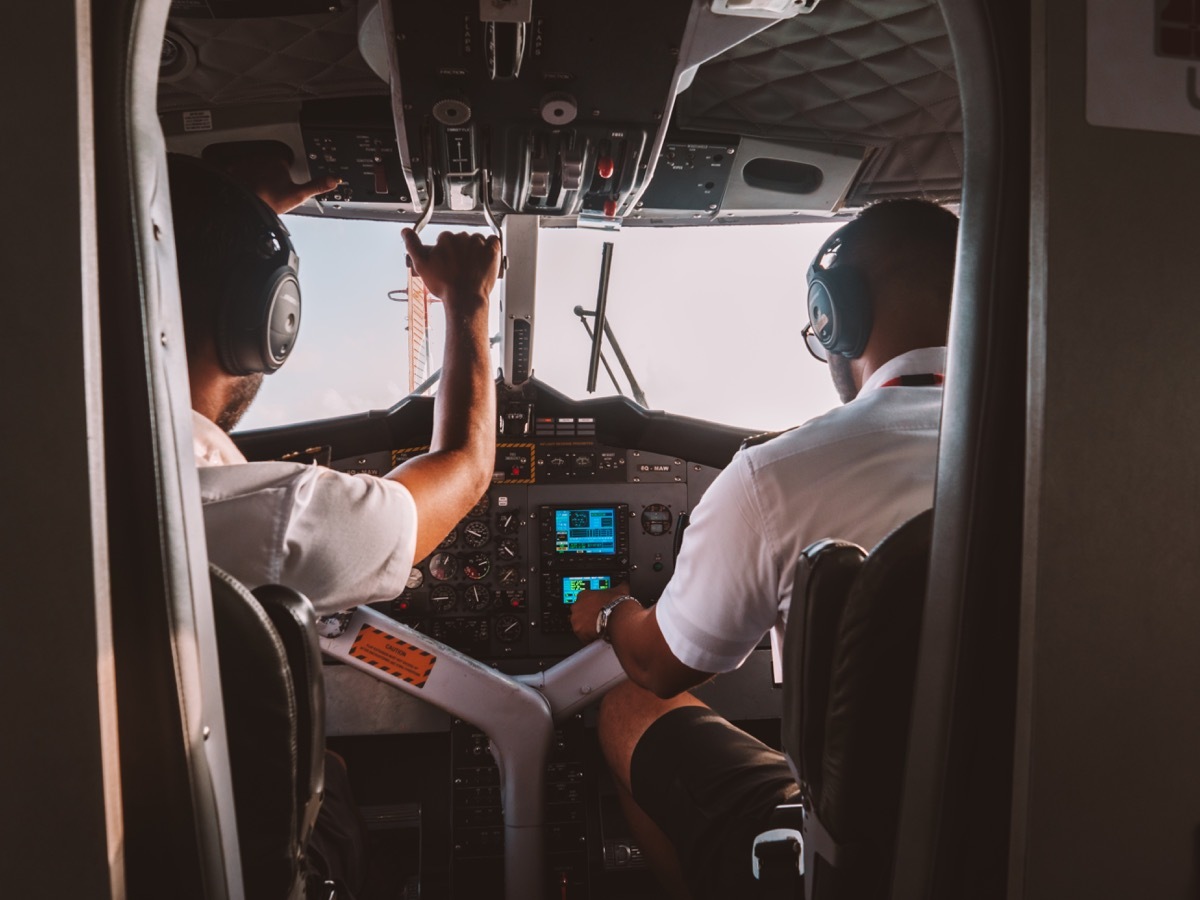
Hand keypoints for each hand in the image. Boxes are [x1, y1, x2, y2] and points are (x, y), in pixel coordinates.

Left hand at [221, 151, 339, 214]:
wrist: (244, 207)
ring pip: (251, 165)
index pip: (283, 162)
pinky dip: (238, 177)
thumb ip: (316, 185)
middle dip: (268, 173)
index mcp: (277, 159)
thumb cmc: (269, 201)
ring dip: (253, 174)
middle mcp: (259, 156)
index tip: (281, 186)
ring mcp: (243, 161)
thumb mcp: (298, 195)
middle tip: (268, 190)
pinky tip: (243, 188)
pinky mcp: (230, 168)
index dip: (283, 175)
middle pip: (266, 163)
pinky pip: (235, 169)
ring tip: (256, 191)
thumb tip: (335, 179)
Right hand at [402, 229, 500, 307]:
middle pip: (461, 239)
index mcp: (446, 238)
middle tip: (459, 266)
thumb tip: (405, 232)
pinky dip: (490, 247)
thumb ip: (412, 245)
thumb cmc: (445, 285)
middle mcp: (463, 238)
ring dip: (474, 249)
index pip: (445, 238)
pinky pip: (493, 241)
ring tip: (471, 266)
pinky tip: (484, 258)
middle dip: (460, 250)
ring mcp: (479, 244)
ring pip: (476, 240)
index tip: (447, 261)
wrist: (464, 299)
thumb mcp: (421, 265)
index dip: (445, 251)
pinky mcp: (492, 251)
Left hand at [570, 582, 631, 644]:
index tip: (597, 611)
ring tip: (600, 629)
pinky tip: (599, 636)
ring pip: (580, 626)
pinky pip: (583, 637)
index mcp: (584, 594)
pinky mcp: (578, 631)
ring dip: (588, 628)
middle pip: (580, 614)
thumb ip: (619, 586)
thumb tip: (625, 583)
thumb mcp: (620, 589)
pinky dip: (590, 638)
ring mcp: (576, 619)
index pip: (583, 602)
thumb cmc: (618, 604)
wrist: (619, 617)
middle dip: (588, 618)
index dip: (591, 608)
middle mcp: (577, 606)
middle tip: (599, 621)